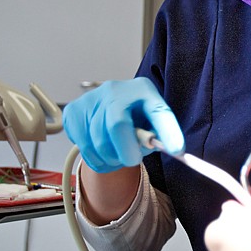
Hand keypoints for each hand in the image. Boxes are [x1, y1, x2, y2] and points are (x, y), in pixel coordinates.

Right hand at [63, 78, 184, 172]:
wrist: (109, 108)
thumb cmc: (136, 117)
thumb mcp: (153, 123)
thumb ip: (160, 135)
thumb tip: (171, 149)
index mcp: (143, 91)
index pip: (158, 110)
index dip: (169, 131)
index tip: (177, 150)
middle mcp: (115, 90)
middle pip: (117, 125)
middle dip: (125, 152)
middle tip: (132, 160)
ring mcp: (91, 99)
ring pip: (97, 141)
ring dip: (110, 159)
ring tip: (118, 155)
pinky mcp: (73, 111)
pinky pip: (83, 146)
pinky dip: (95, 158)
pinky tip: (102, 151)